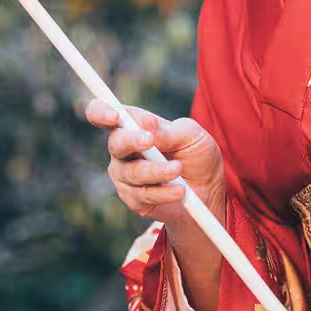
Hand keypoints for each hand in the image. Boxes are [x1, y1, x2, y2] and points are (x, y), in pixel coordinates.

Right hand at [85, 100, 225, 229]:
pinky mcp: (133, 199)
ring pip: (132, 172)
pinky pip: (142, 195)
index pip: (103, 113)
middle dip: (132, 141)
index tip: (114, 116)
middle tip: (151, 140)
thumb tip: (147, 127)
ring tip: (178, 169)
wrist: (209, 188)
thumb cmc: (196, 153)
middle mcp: (123, 149)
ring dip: (157, 170)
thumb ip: (168, 131)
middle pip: (116, 143)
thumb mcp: (190, 135)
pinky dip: (164, 191)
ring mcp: (125, 175)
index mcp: (133, 125)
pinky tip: (179, 190)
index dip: (101, 112)